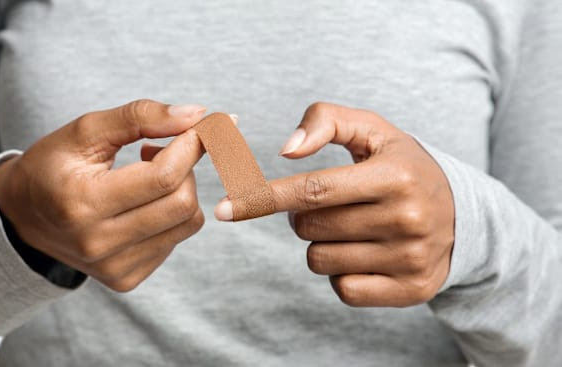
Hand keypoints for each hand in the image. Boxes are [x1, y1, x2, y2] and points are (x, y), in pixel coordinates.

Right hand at [0, 99, 207, 291]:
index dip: (190, 147)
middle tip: (164, 149)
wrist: (22, 217)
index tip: (200, 127)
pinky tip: (141, 204)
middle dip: (187, 168)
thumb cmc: (53, 166)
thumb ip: (139, 116)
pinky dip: (169, 216)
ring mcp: (112, 268)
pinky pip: (175, 241)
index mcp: (82, 203)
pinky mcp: (125, 279)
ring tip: (149, 175)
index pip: (162, 177)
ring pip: (187, 224)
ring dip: (181, 191)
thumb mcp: (85, 130)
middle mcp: (97, 244)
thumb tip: (197, 114)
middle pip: (182, 204)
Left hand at [215, 102, 454, 306]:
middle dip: (301, 215)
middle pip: (309, 227)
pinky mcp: (412, 290)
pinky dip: (341, 272)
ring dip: (320, 243)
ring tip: (351, 227)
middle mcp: (407, 218)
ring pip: (319, 260)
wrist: (464, 215)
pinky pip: (342, 289)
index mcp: (395, 175)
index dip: (263, 198)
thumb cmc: (402, 166)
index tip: (224, 209)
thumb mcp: (373, 130)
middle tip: (331, 204)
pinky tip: (365, 253)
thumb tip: (285, 149)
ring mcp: (410, 258)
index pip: (314, 189)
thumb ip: (327, 121)